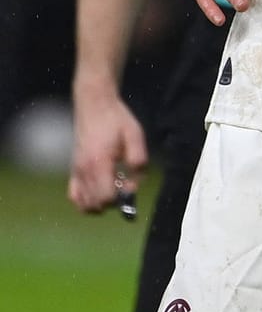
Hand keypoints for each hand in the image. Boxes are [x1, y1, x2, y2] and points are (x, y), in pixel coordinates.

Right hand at [68, 83, 146, 213]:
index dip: (122, 199)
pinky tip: (99, 191)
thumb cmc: (117, 120)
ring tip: (113, 187)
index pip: (106, 198)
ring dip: (101, 203)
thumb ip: (138, 162)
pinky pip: (74, 196)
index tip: (131, 184)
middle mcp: (83, 171)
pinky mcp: (73, 171)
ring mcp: (75, 172)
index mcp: (99, 163)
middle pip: (96, 205)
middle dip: (113, 203)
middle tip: (124, 185)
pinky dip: (86, 201)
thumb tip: (133, 185)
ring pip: (84, 204)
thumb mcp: (135, 137)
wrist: (94, 106)